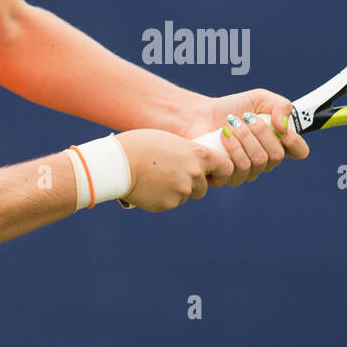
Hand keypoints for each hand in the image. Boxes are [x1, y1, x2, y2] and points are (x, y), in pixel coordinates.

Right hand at [114, 129, 234, 211]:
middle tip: (173, 174)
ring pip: (186, 195)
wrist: (120, 163)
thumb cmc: (142, 145)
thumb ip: (188, 154)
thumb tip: (195, 163)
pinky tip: (150, 186)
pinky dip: (163, 197)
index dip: (219, 172)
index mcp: (199, 155)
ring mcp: (183, 191)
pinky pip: (171, 202)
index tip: (211, 173)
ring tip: (157, 177)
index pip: (226, 168)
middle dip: (192, 184)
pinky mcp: (169, 204)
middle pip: (203, 186)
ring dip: (177, 190)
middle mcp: (195, 175)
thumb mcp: (172, 142)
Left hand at [179, 88, 309, 188]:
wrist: (198, 115)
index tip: (283, 130)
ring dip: (245, 138)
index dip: (296, 143)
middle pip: (277, 156)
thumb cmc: (231, 108)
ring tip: (231, 124)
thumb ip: (280, 105)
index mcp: (277, 142)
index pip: (299, 151)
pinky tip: (222, 136)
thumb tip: (284, 127)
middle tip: (246, 118)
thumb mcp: (259, 98)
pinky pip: (239, 170)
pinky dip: (231, 148)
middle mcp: (265, 160)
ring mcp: (247, 172)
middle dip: (261, 133)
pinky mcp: (227, 177)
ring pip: (258, 162)